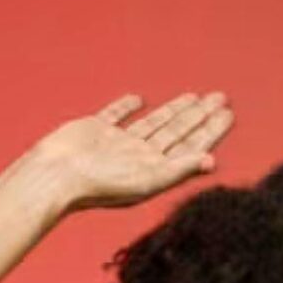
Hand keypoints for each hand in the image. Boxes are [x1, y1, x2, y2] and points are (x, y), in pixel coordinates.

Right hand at [31, 91, 235, 211]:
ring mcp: (117, 143)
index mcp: (154, 169)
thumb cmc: (98, 185)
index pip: (191, 146)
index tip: (227, 114)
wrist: (55, 175)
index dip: (211, 130)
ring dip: (175, 110)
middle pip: (177, 132)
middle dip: (199, 116)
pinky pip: (116, 115)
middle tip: (220, 99)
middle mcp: (139, 156)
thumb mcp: (147, 180)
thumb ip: (179, 169)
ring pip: (154, 123)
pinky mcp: (95, 130)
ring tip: (195, 98)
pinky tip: (139, 99)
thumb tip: (211, 161)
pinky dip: (128, 107)